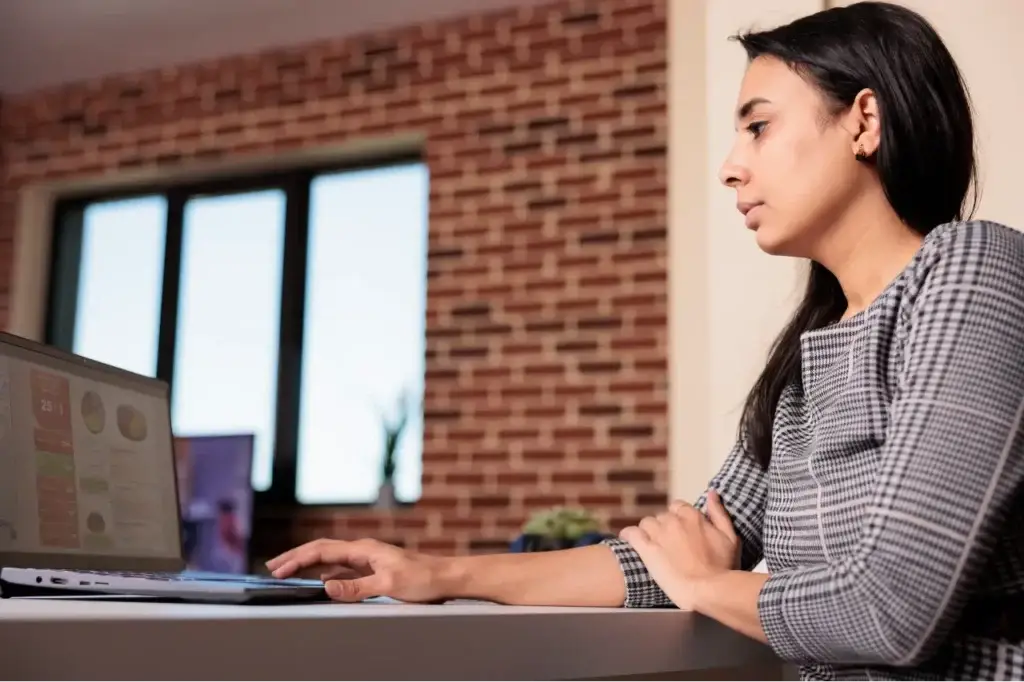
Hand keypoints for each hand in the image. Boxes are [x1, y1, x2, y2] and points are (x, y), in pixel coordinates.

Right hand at [265, 538, 451, 602]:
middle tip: (272, 567)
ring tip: (289, 571)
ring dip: (309, 564)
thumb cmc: (423, 578)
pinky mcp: (374, 570)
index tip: (278, 569)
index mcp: (364, 549)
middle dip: (296, 557)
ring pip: (330, 559)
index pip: (322, 550)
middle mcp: (363, 550)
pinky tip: (321, 581)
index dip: (298, 559)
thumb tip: (326, 586)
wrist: (446, 577)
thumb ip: (357, 587)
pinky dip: (326, 573)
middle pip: (322, 550)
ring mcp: (368, 559)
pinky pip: (342, 569)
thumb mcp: (389, 583)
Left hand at [618, 489, 740, 607]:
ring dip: (649, 533)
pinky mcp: (646, 549)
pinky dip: (629, 535)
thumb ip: (719, 513)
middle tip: (670, 545)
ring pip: (646, 524)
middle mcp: (673, 521)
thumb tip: (711, 493)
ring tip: (654, 547)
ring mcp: (658, 534)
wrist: (709, 590)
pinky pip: (631, 533)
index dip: (678, 518)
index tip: (681, 531)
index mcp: (692, 516)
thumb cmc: (723, 568)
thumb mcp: (729, 537)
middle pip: (662, 517)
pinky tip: (631, 540)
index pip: (677, 506)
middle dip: (665, 528)